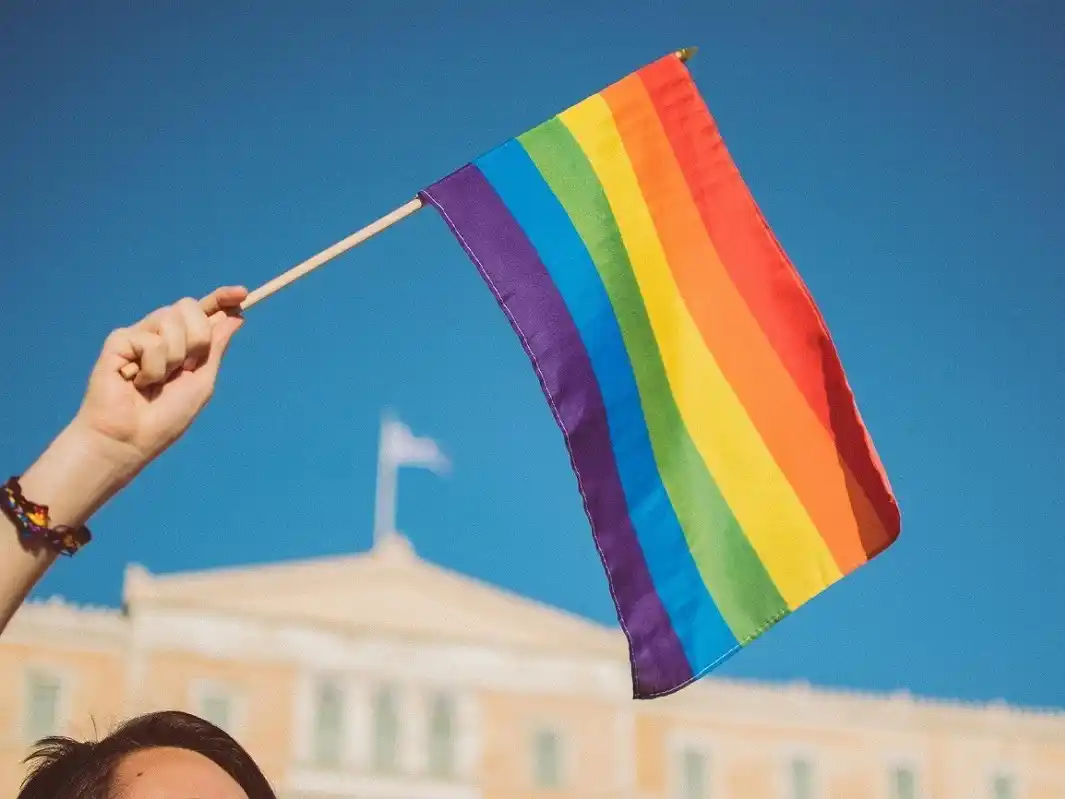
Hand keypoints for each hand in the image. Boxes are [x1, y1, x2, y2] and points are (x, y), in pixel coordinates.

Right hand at [72, 286, 247, 475]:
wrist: (131, 437)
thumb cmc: (165, 418)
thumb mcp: (202, 381)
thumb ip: (215, 348)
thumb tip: (236, 317)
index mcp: (183, 344)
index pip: (203, 313)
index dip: (221, 299)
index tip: (242, 293)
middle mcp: (161, 334)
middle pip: (190, 307)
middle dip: (197, 339)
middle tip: (184, 369)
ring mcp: (139, 335)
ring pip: (171, 318)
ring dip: (174, 357)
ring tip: (156, 382)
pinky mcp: (119, 340)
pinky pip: (151, 340)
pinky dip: (152, 367)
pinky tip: (136, 382)